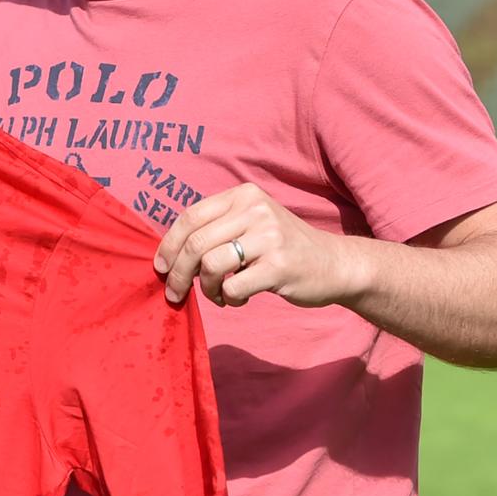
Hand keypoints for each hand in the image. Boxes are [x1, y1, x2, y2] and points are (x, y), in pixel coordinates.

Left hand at [153, 183, 363, 308]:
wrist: (335, 264)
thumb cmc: (282, 249)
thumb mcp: (252, 224)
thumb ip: (217, 229)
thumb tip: (170, 255)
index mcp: (243, 195)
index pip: (190, 217)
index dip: (168, 245)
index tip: (161, 267)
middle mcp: (255, 210)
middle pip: (195, 243)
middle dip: (178, 273)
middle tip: (174, 293)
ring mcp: (269, 237)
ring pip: (210, 264)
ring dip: (205, 288)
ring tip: (217, 296)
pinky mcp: (279, 265)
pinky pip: (232, 286)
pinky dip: (228, 299)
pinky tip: (237, 300)